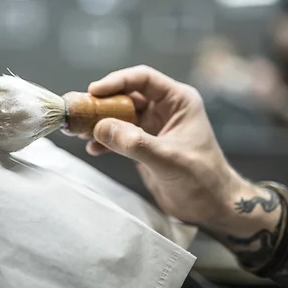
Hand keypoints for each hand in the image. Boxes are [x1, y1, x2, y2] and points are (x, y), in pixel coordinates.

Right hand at [85, 65, 248, 226]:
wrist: (211, 208)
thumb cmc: (202, 180)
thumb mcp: (168, 160)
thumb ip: (135, 143)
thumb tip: (100, 128)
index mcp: (178, 101)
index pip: (143, 79)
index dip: (117, 81)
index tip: (93, 91)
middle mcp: (164, 110)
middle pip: (125, 96)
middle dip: (100, 104)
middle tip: (76, 111)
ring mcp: (152, 128)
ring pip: (118, 116)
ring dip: (98, 122)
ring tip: (76, 131)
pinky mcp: (143, 145)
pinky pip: (118, 136)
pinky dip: (104, 140)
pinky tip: (93, 149)